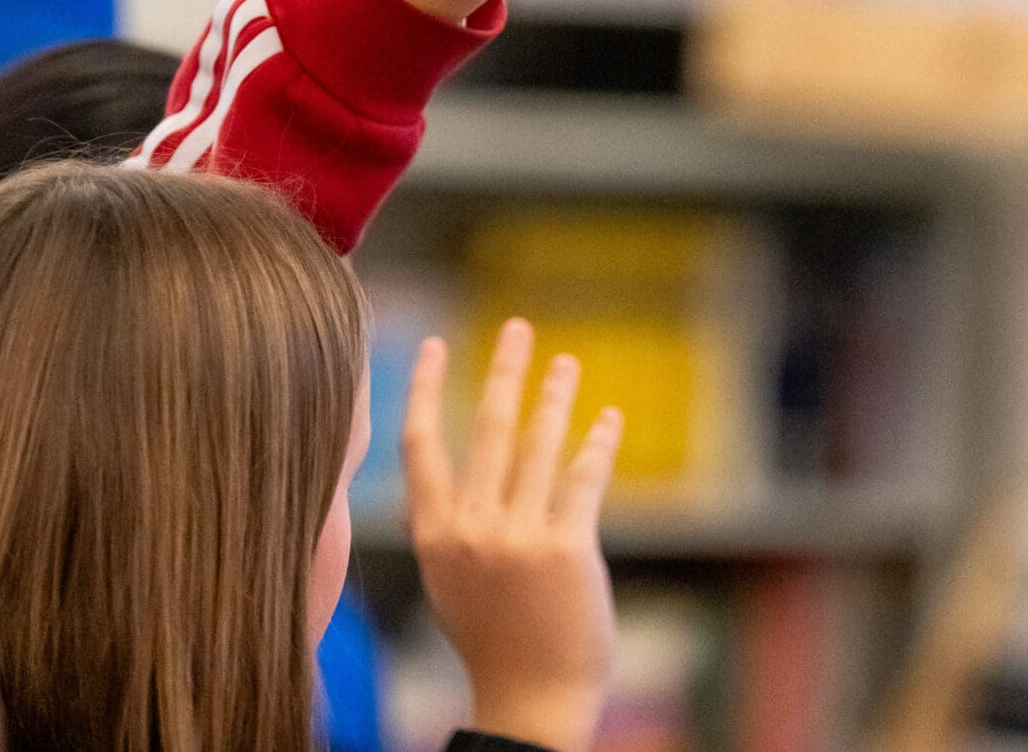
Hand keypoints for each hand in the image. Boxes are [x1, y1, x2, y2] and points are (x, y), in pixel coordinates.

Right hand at [403, 320, 621, 751]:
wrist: (529, 700)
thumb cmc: (490, 638)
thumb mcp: (448, 576)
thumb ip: (451, 522)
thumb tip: (465, 468)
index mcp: (432, 533)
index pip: (420, 443)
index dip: (427, 388)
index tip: (435, 344)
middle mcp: (470, 529)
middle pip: (488, 428)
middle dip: (505, 370)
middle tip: (518, 327)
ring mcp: (518, 538)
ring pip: (538, 445)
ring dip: (555, 396)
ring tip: (566, 363)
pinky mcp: (566, 550)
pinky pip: (582, 479)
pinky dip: (596, 443)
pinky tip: (606, 418)